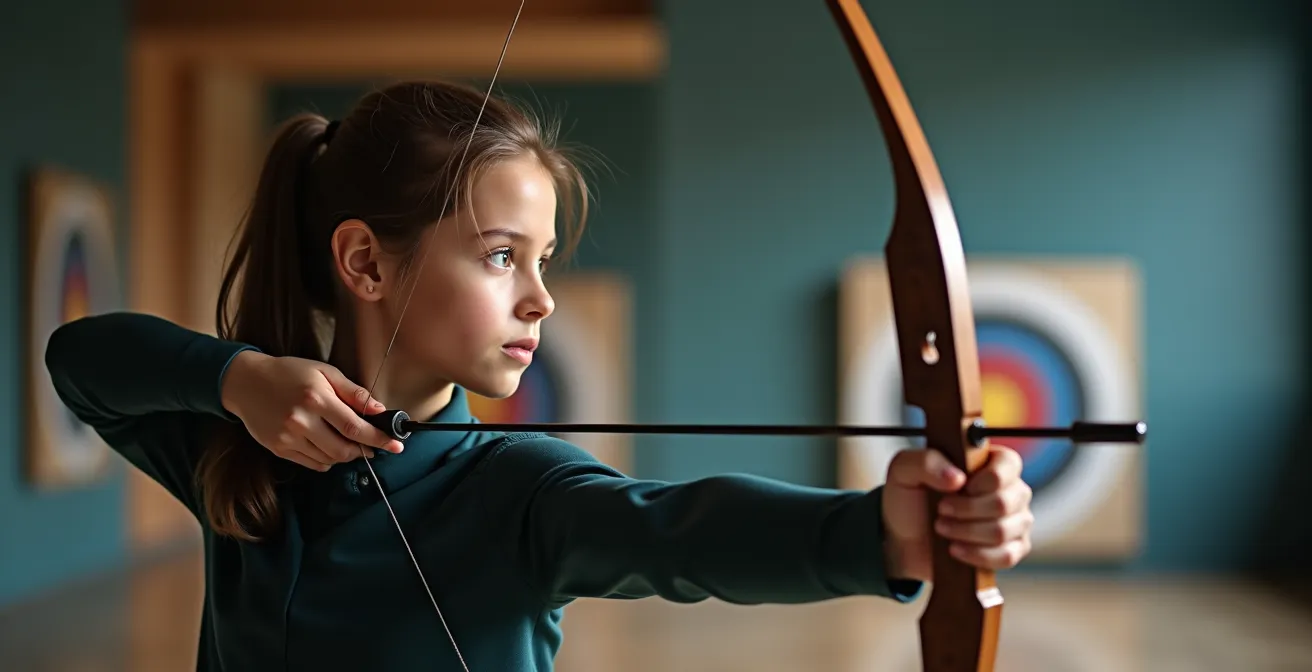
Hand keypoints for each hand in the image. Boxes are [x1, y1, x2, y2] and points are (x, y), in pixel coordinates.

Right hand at [220, 350, 404, 471]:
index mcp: (315, 398)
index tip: (396, 445)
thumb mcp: (323, 372)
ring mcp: (288, 438)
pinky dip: (327, 460)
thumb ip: (353, 392)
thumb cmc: (289, 373)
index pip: (354, 426)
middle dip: (364, 450)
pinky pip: (312, 464)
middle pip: (343, 449)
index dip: (378, 438)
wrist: (246, 383)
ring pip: (329, 459)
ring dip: (346, 455)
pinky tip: (328, 446)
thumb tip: (379, 410)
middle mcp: (301, 421)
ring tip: (349, 443)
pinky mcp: (279, 449)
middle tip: (372, 445)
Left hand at [881, 445, 1033, 581]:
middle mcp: (1011, 489)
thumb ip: (926, 462)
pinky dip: (977, 555)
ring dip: (966, 533)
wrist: (905, 539)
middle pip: (1004, 502)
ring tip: (943, 529)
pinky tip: (956, 549)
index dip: (982, 481)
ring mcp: (1016, 521)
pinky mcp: (1012, 549)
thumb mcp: (904, 471)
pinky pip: (1007, 556)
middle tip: (941, 511)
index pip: (1007, 465)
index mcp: (991, 462)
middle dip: (966, 511)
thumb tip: (956, 478)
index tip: (956, 487)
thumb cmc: (911, 498)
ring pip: (1003, 531)